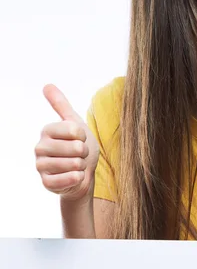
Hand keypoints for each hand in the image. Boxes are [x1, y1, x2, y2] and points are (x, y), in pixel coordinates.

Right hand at [35, 85, 99, 201]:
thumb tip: (47, 85)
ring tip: (76, 165)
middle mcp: (40, 147)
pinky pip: (69, 179)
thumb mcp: (75, 123)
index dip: (84, 137)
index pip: (75, 130)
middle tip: (79, 155)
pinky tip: (74, 177)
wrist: (82, 175)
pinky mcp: (46, 183)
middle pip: (76, 148)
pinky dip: (77, 178)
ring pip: (74, 164)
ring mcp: (41, 166)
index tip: (80, 140)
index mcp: (47, 130)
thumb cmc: (79, 147)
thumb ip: (61, 105)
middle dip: (84, 153)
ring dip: (81, 166)